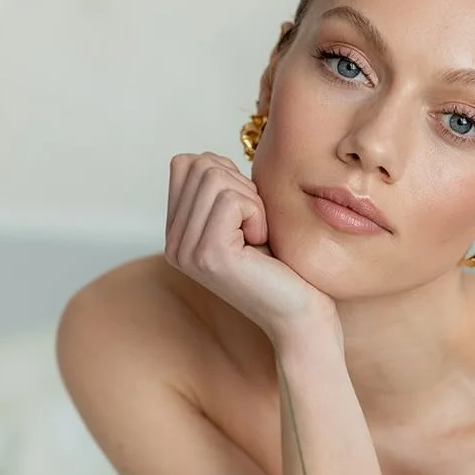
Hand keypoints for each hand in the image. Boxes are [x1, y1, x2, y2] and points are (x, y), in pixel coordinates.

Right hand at [164, 151, 337, 345]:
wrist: (301, 315)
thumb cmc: (283, 265)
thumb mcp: (245, 218)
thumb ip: (218, 190)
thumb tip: (210, 159)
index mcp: (177, 233)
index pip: (185, 164)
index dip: (225, 173)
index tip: (246, 211)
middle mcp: (173, 244)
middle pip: (199, 165)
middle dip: (240, 185)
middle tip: (256, 226)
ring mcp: (187, 251)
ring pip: (214, 177)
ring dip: (251, 200)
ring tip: (259, 237)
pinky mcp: (209, 255)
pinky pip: (232, 200)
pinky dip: (258, 214)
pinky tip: (261, 244)